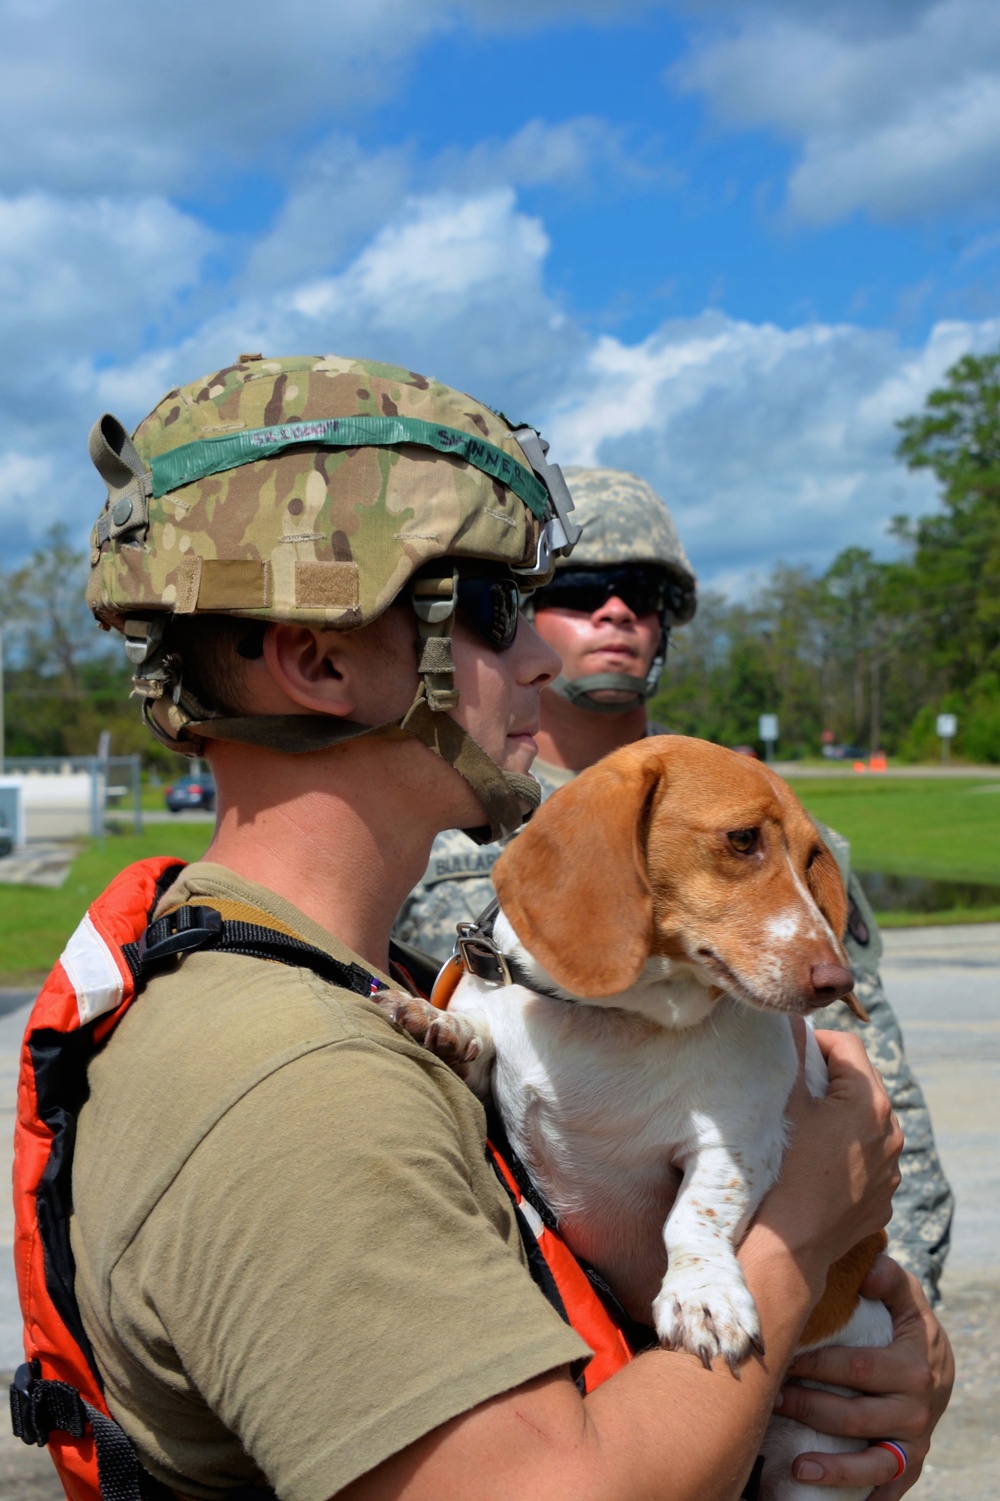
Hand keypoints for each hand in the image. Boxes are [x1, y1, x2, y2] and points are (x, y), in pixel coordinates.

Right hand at [760, 1027, 901, 1283]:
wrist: (790, 1246)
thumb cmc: (782, 1170)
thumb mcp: (784, 1104)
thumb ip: (791, 1055)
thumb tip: (790, 1021)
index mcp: (870, 1102)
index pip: (848, 1047)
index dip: (817, 1041)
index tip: (791, 1052)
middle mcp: (892, 1133)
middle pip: (863, 1083)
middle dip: (831, 1077)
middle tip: (794, 1085)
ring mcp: (891, 1169)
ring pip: (868, 1124)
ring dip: (841, 1115)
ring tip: (805, 1125)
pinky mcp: (884, 1199)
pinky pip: (869, 1161)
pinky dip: (847, 1153)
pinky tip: (816, 1163)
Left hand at [775, 1255, 953, 1496]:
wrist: (940, 1367)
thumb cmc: (908, 1326)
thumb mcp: (906, 1296)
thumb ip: (889, 1278)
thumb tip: (868, 1271)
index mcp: (913, 1367)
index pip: (857, 1368)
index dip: (816, 1365)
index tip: (782, 1360)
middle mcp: (917, 1411)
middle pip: (855, 1416)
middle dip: (808, 1409)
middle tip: (769, 1402)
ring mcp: (914, 1444)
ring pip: (874, 1463)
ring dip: (834, 1469)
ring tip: (797, 1468)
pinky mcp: (910, 1466)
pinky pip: (890, 1489)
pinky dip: (867, 1498)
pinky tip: (825, 1496)